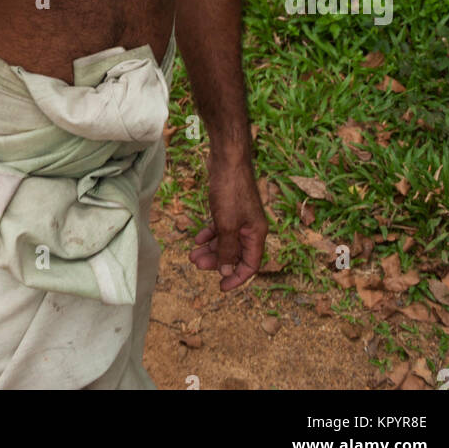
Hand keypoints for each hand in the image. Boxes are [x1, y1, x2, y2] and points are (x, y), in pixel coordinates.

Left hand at [188, 152, 267, 291]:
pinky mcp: (229, 207)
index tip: (221, 287)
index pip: (251, 265)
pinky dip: (209, 234)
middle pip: (235, 253)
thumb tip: (227, 271)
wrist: (227, 159)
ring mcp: (240, 217)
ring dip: (210, 249)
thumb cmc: (231, 190)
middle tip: (197, 264)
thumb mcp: (227, 224)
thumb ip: (227, 249)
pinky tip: (197, 238)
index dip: (237, 277)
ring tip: (192, 255)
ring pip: (225, 240)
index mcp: (256, 234)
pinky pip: (220, 227)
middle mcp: (250, 227)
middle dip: (217, 261)